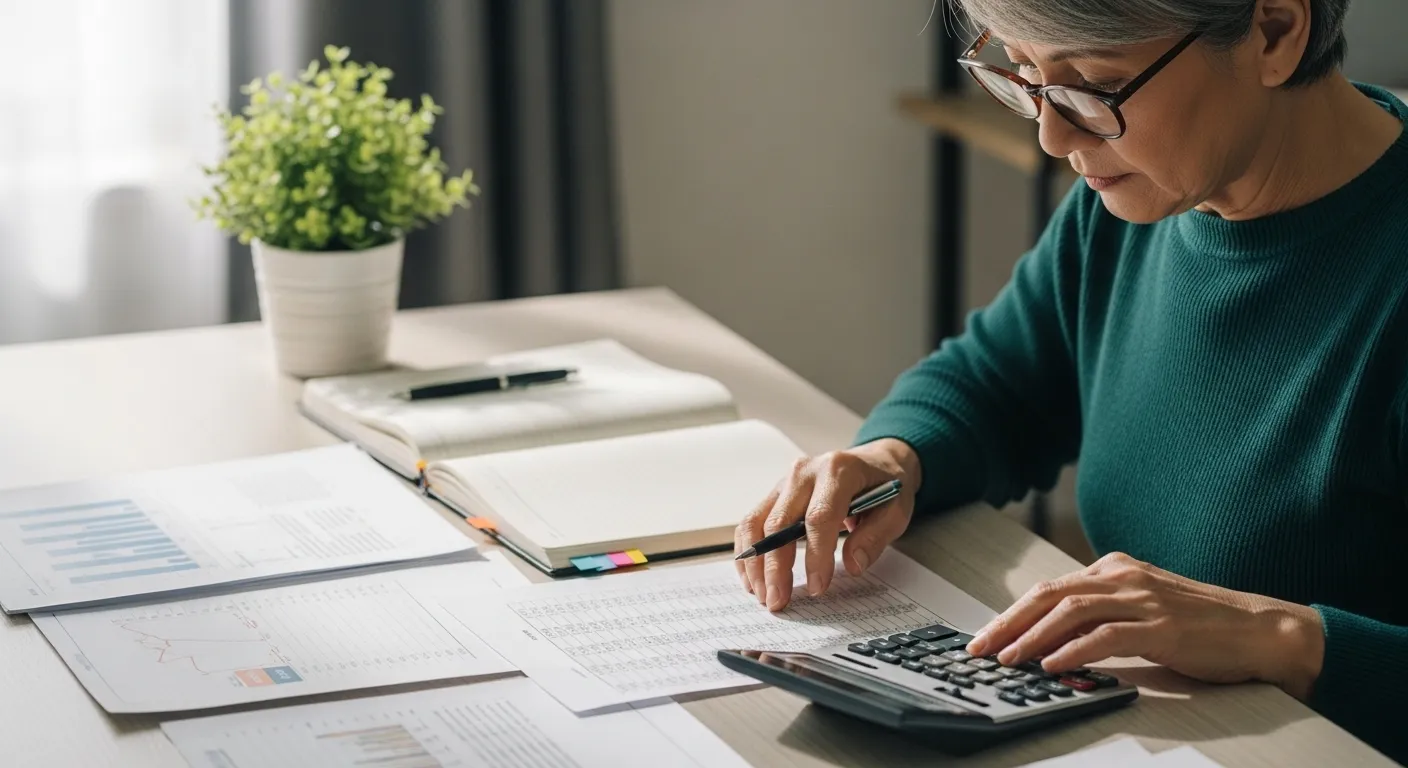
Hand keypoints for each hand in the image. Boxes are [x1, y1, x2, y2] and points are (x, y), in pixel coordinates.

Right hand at [734, 438, 920, 611]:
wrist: (874, 462)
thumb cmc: (885, 486)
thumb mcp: (895, 510)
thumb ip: (875, 537)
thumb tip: (852, 565)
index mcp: (838, 471)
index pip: (819, 517)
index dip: (815, 556)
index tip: (817, 588)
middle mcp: (804, 472)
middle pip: (779, 522)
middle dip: (775, 568)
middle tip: (777, 601)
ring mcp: (785, 481)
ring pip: (756, 523)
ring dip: (755, 563)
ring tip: (762, 594)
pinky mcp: (775, 493)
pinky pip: (751, 522)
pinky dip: (748, 551)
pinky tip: (753, 576)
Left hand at [965, 552, 1324, 699]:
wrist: (1258, 629)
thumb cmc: (1200, 624)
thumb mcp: (1141, 609)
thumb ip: (1100, 617)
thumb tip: (1051, 641)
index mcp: (1114, 569)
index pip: (1050, 589)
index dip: (1013, 613)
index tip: (987, 636)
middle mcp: (1123, 577)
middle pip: (1050, 595)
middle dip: (1009, 622)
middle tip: (980, 646)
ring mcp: (1142, 599)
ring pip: (1071, 612)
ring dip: (1033, 636)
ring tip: (1008, 658)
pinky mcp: (1162, 627)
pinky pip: (1107, 636)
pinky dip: (1074, 650)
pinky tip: (1052, 664)